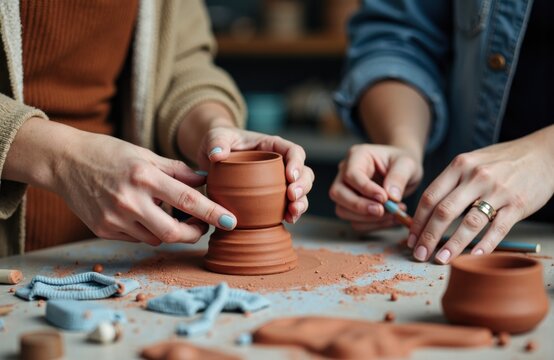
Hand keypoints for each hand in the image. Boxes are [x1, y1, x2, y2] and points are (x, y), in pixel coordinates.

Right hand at [54, 131, 237, 245]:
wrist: (64, 162)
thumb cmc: (108, 153)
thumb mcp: (145, 154)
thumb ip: (177, 170)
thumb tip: (205, 181)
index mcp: (144, 177)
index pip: (188, 201)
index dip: (213, 214)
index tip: (232, 222)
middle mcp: (130, 201)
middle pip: (174, 233)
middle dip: (195, 234)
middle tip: (203, 226)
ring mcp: (114, 219)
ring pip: (156, 239)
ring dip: (171, 232)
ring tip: (171, 214)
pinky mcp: (103, 231)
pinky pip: (138, 238)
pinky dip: (149, 231)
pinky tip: (146, 215)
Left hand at [196, 126, 313, 223]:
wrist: (212, 158)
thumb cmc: (219, 142)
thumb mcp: (215, 137)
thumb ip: (217, 142)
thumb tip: (217, 155)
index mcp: (273, 146)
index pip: (294, 151)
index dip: (297, 163)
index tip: (290, 176)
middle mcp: (281, 163)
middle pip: (304, 172)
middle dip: (302, 186)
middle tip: (292, 197)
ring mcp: (279, 181)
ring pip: (300, 191)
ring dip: (301, 202)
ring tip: (292, 213)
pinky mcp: (273, 197)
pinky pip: (288, 205)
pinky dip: (291, 213)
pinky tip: (287, 220)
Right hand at [329, 144, 422, 231]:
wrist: (403, 171)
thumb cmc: (402, 163)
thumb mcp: (407, 164)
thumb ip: (399, 177)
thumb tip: (391, 196)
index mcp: (356, 156)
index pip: (351, 175)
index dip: (365, 189)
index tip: (384, 198)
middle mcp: (345, 173)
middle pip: (338, 193)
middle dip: (360, 206)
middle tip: (382, 211)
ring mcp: (345, 191)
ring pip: (343, 210)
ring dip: (368, 218)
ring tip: (394, 213)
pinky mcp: (351, 207)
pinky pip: (355, 221)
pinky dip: (373, 225)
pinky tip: (391, 218)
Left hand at [408, 126, 553, 263]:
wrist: (543, 153)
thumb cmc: (502, 161)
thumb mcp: (472, 161)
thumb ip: (451, 182)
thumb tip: (426, 211)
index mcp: (459, 166)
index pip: (430, 196)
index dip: (417, 220)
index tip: (410, 238)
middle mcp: (476, 176)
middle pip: (444, 211)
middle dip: (428, 236)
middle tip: (419, 254)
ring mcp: (498, 190)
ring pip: (469, 223)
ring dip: (452, 245)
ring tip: (441, 260)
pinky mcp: (518, 204)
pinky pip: (498, 228)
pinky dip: (485, 244)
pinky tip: (474, 256)